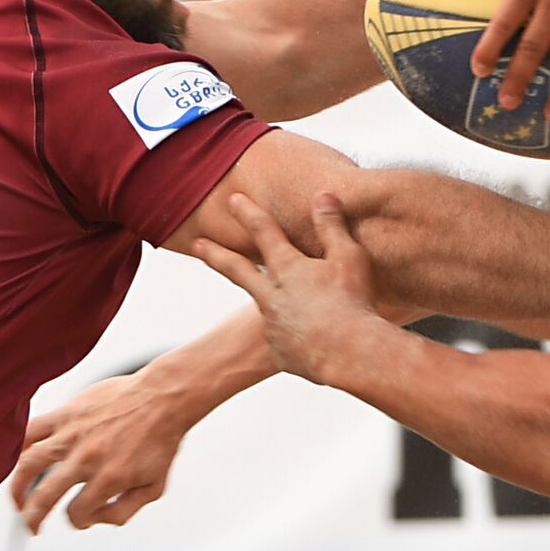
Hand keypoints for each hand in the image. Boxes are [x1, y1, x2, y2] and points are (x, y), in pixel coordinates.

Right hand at [11, 374, 187, 533]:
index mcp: (111, 478)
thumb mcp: (155, 487)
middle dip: (33, 518)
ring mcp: (75, 434)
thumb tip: (95, 520)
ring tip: (19, 500)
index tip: (82, 516)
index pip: (77, 513)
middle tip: (32, 525)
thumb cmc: (161, 440)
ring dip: (17, 488)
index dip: (78, 521)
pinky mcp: (68, 412)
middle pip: (45, 496)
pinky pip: (32, 429)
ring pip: (29, 463)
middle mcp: (89, 457)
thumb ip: (124, 511)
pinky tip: (18, 459)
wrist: (165, 397)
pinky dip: (19, 446)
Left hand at [195, 192, 377, 383]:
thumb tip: (322, 196)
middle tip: (197, 245)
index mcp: (288, 268)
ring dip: (270, 303)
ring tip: (294, 306)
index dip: (248, 213)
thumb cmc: (352, 302)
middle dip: (216, 254)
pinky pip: (286, 340)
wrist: (348, 354)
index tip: (233, 200)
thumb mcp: (348, 257)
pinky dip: (294, 335)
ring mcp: (273, 326)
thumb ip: (332, 227)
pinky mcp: (282, 353)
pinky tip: (313, 338)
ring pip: (265, 308)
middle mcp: (272, 295)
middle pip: (238, 270)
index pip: (263, 232)